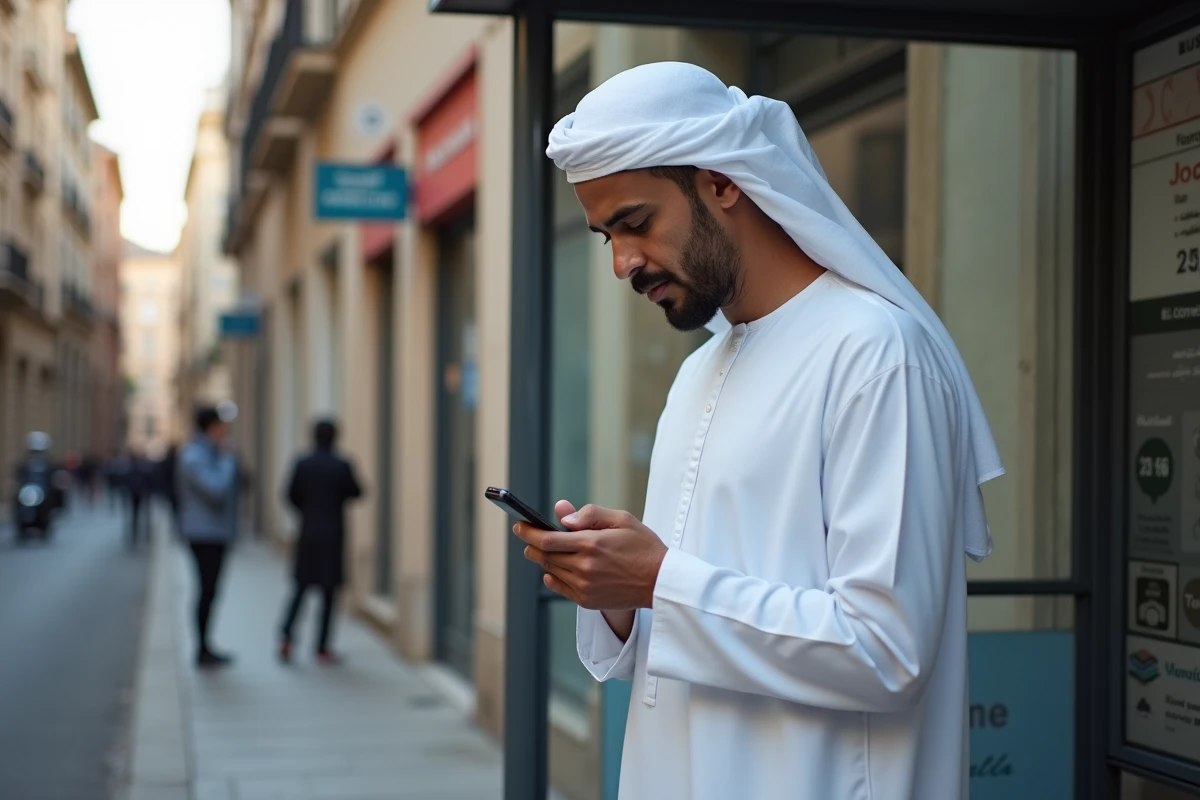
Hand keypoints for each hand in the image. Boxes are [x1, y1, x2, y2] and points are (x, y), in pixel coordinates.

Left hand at [513, 500, 668, 609]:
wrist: (660, 581)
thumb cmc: (643, 546)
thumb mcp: (621, 519)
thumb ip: (589, 514)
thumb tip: (561, 517)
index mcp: (592, 543)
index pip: (547, 539)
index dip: (529, 532)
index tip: (519, 525)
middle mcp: (585, 567)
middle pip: (544, 556)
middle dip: (532, 545)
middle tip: (528, 536)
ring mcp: (585, 586)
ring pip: (550, 570)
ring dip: (543, 559)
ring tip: (542, 551)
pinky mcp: (587, 600)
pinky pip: (559, 587)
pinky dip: (552, 577)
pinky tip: (553, 570)